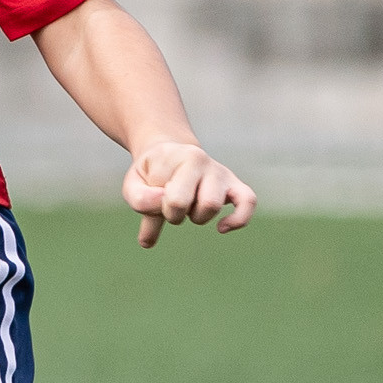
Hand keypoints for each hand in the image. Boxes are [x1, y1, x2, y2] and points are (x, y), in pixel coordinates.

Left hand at [124, 137, 254, 246]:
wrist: (168, 154)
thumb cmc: (150, 174)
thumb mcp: (133, 184)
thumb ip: (140, 200)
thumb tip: (161, 213)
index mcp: (178, 157)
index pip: (171, 198)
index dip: (159, 208)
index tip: (155, 197)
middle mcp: (202, 161)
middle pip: (192, 203)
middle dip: (176, 215)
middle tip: (169, 206)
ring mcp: (221, 173)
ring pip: (213, 206)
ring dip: (197, 217)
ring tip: (189, 208)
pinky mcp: (236, 185)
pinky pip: (248, 202)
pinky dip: (238, 219)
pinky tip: (221, 228)